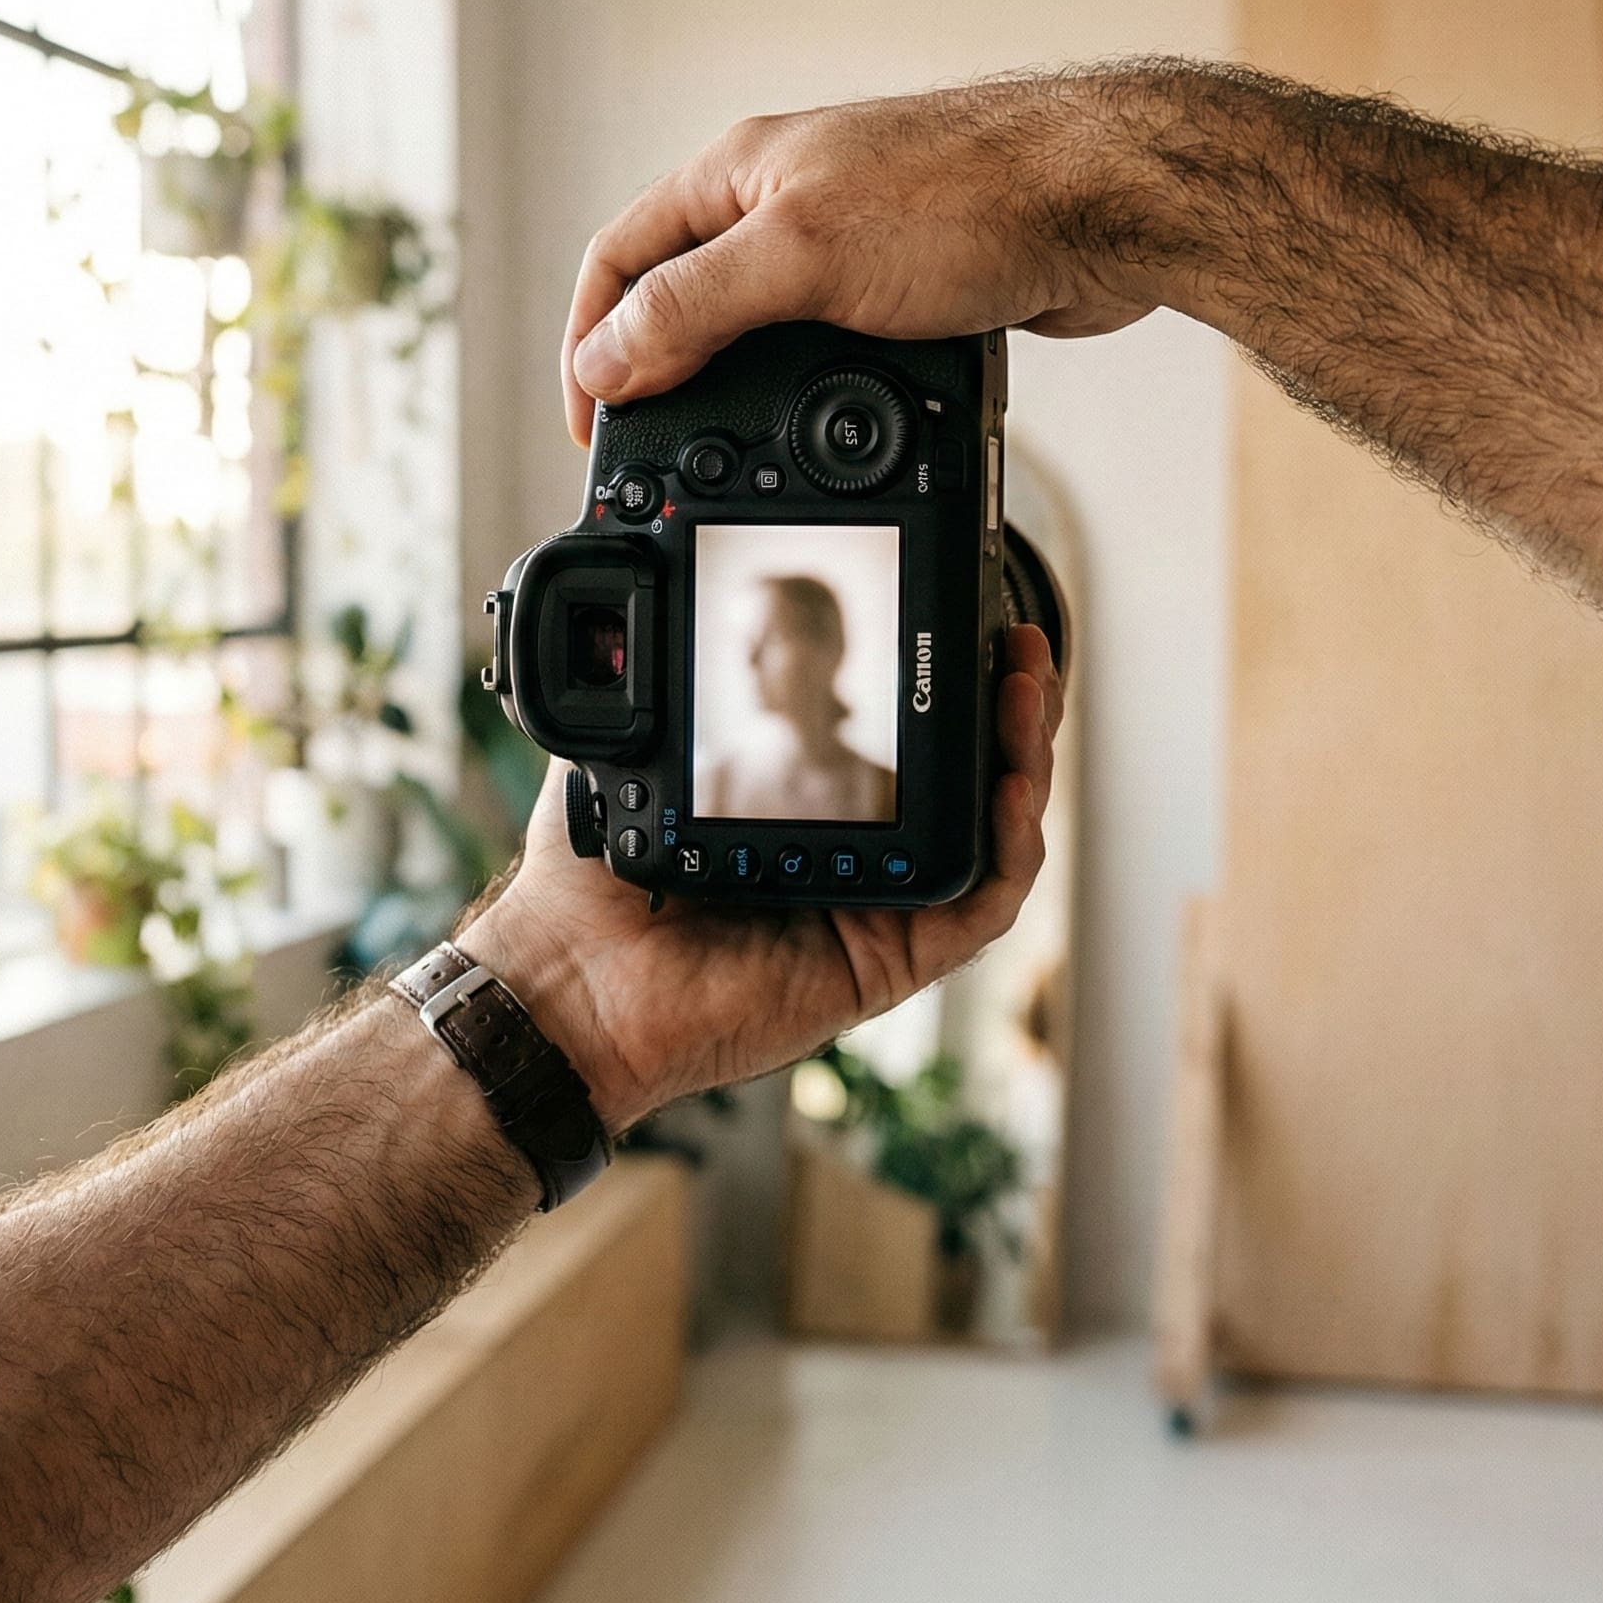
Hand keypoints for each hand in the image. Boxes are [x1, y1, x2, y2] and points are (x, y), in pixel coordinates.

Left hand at [460, 626, 1062, 1132]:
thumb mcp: (635, 758)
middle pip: (972, 784)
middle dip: (1011, 711)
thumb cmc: (593, 890)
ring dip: (1026, 761)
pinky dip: (1009, 846)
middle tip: (1025, 646)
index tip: (970, 627)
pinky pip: (980, 906)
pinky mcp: (890, 964)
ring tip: (1031, 689)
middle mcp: (862, 865)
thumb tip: (655, 619)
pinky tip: (1010, 786)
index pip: (912, 750)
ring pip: (993, 837)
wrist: (571, 983)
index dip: (953, 693)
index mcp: (811, 817)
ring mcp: (883, 916)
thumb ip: (659, 695)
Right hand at [559, 73, 1164, 445]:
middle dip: (651, 368)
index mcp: (737, 173)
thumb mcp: (801, 258)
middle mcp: (782, 200)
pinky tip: (812, 431)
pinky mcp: (901, 286)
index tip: (589, 423)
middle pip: (678, 292)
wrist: (1101, 206)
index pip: (620, 258)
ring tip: (715, 450)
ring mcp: (843, 242)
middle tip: (645, 449)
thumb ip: (693, 308)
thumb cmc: (968, 197)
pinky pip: (820, 346)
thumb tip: (604, 362)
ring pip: (752, 324)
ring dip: (725, 385)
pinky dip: (800, 391)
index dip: (589, 343)